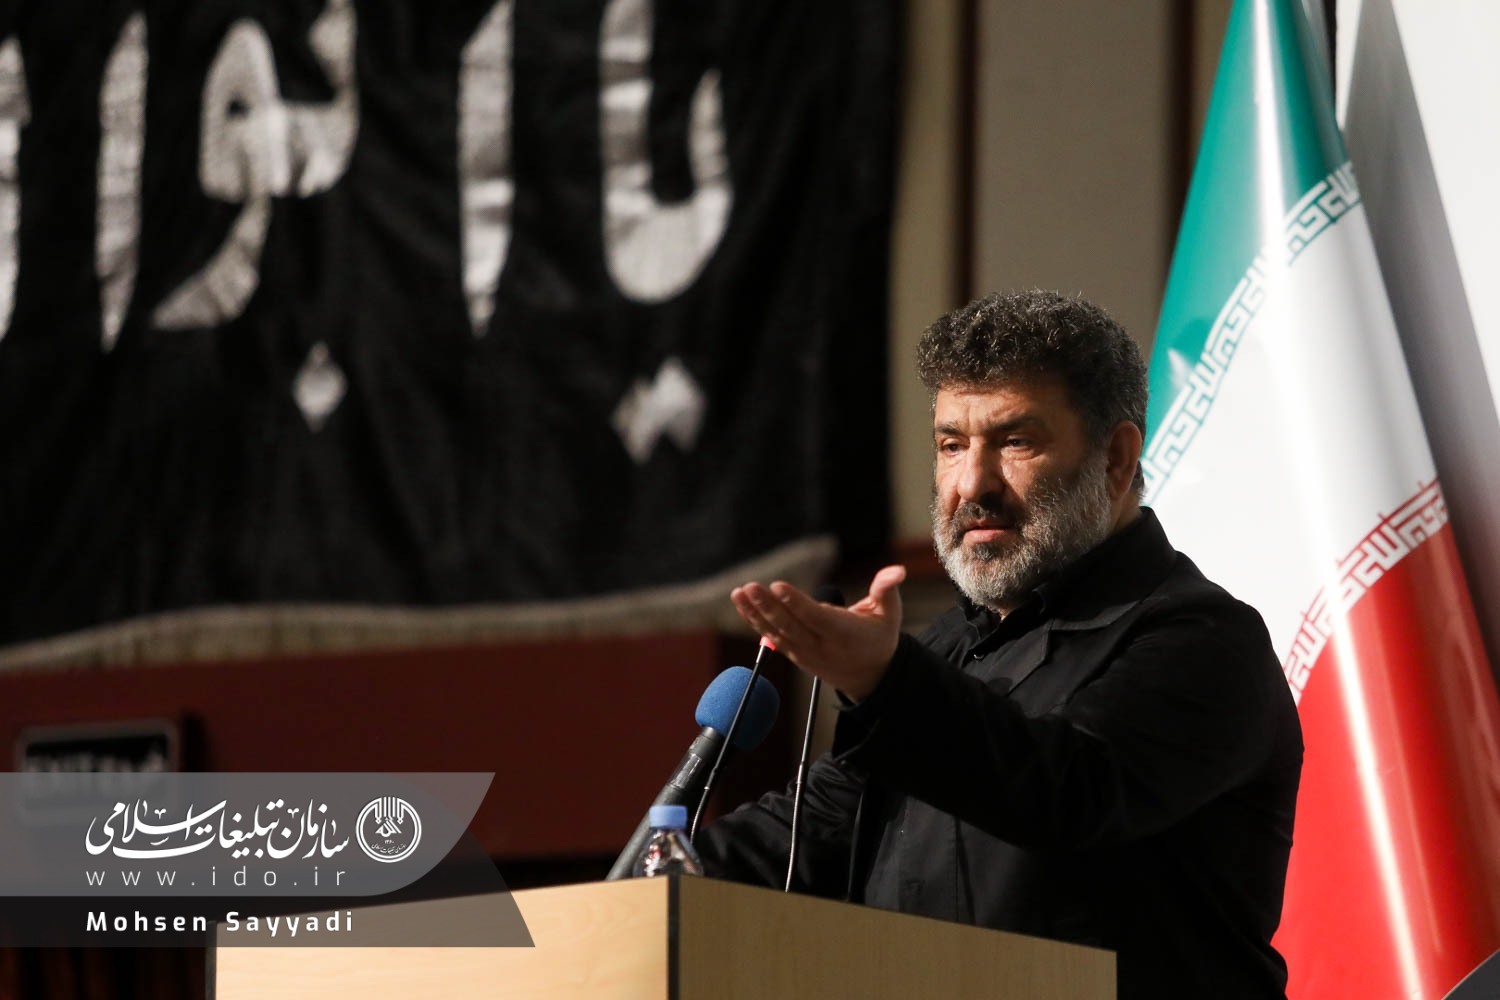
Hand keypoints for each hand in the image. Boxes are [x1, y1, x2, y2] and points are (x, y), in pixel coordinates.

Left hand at [730, 565, 907, 701]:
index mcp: (845, 634)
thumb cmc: (879, 638)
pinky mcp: (796, 654)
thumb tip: (897, 570)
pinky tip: (742, 603)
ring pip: (778, 633)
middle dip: (769, 606)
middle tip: (751, 587)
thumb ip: (887, 590)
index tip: (777, 586)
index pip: (817, 618)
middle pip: (792, 626)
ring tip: (739, 593)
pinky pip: (773, 637)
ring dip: (755, 613)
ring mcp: (806, 653)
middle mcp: (823, 646)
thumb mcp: (889, 614)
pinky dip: (756, 621)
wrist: (871, 677)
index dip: (796, 603)